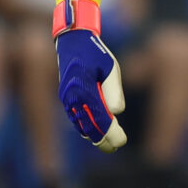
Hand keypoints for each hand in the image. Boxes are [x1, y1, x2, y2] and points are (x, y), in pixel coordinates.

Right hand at [53, 0, 126, 150]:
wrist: (73, 41)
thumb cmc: (96, 53)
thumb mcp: (110, 67)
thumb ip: (112, 90)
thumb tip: (116, 112)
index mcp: (83, 89)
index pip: (99, 118)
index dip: (110, 132)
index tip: (121, 141)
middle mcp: (72, 97)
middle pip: (88, 126)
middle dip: (103, 139)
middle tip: (116, 146)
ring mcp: (67, 98)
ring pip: (80, 124)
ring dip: (94, 135)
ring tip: (108, 144)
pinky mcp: (66, 98)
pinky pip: (75, 118)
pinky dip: (84, 127)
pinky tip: (94, 134)